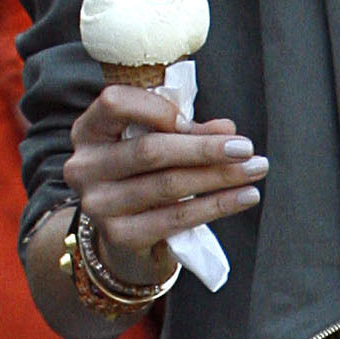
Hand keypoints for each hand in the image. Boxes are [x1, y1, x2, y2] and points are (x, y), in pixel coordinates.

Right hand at [63, 81, 266, 268]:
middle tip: (247, 148)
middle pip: (151, 150)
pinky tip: (245, 197)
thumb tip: (228, 130)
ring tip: (255, 170)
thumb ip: (185, 131)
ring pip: (169, 185)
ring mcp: (98, 204)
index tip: (194, 122)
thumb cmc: (142, 174)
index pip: (115, 103)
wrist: (124, 232)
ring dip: (219, 177)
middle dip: (205, 148)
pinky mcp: (120, 235)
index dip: (159, 109)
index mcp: (88, 130)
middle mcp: (84, 166)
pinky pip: (177, 218)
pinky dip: (217, 206)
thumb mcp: (155, 143)